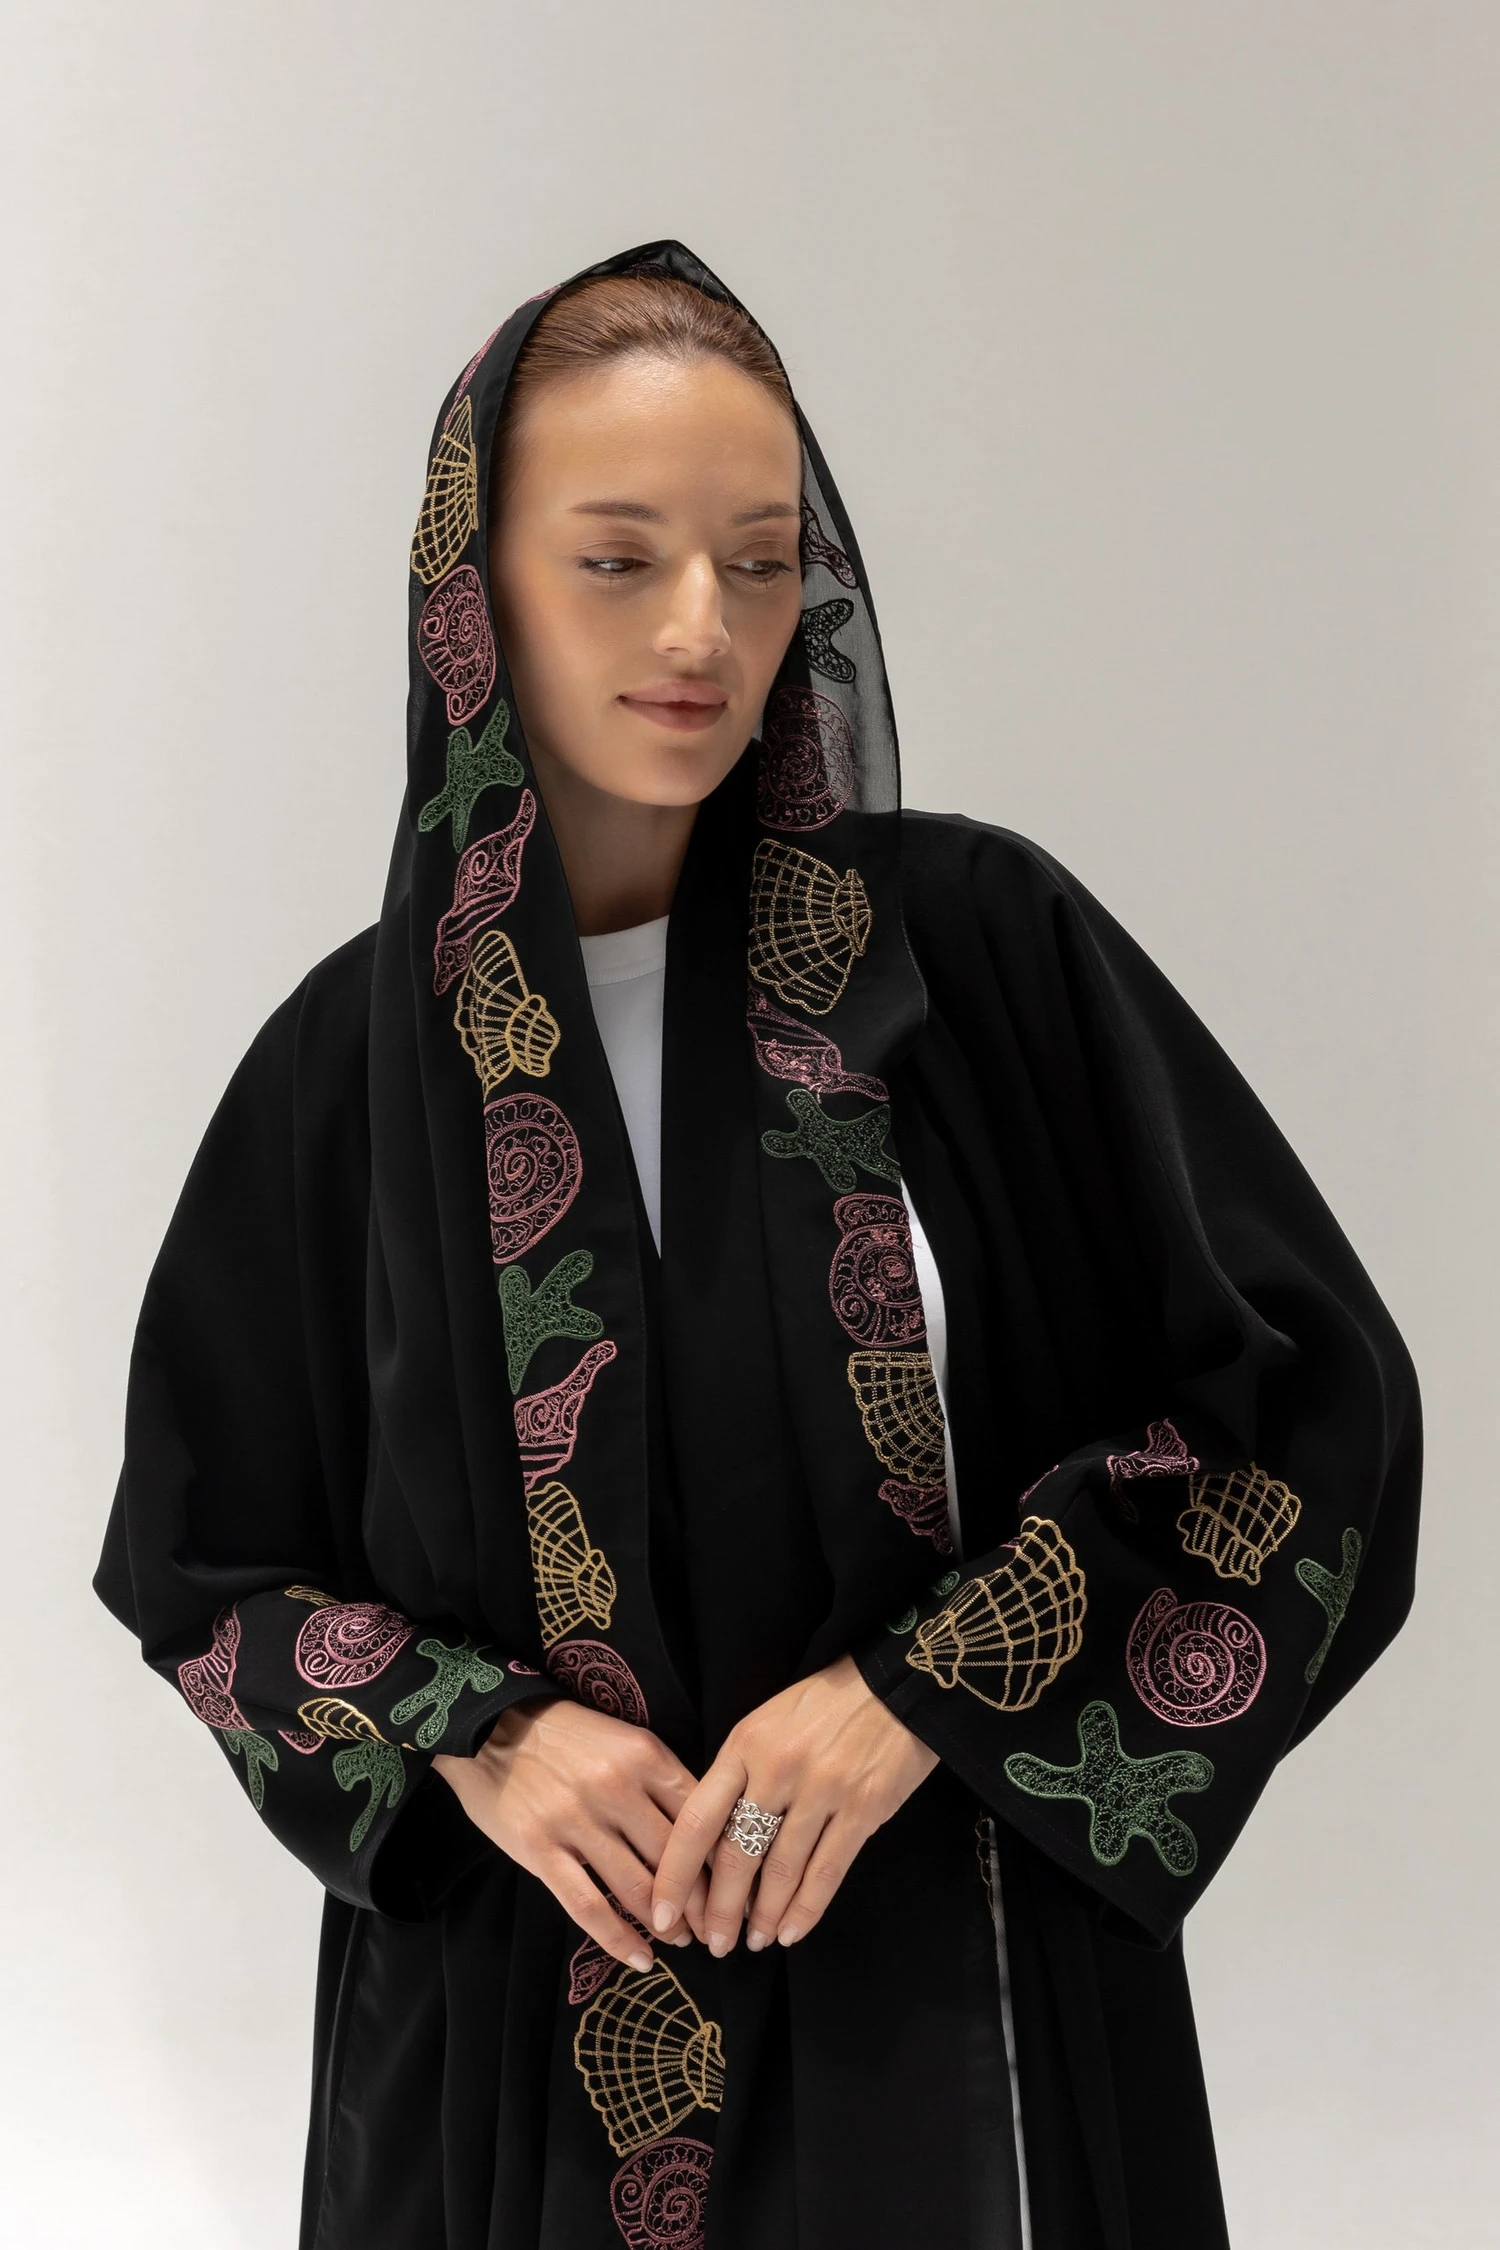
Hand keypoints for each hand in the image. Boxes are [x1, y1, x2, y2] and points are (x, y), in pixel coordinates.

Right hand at [433, 1698, 711, 1971]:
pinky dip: (619, 1939)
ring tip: (682, 1940)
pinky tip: (640, 1959)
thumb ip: (661, 1779)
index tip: (738, 1887)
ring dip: (667, 1924)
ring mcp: (577, 1820)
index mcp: (645, 1755)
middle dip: (700, 1901)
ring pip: (637, 1887)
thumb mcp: (624, 1739)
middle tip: (715, 1926)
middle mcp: (617, 1788)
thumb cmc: (566, 1734)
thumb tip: (704, 1831)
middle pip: (674, 1858)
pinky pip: (588, 1906)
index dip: (723, 1860)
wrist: (490, 1724)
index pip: (700, 1818)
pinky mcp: (540, 1849)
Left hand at [648, 1653, 939, 1956]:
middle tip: (713, 1944)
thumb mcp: (767, 1722)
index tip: (661, 1910)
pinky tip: (791, 1932)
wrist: (895, 1683)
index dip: (676, 1873)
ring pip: (781, 1872)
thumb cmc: (824, 1704)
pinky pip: (827, 1872)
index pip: (698, 1820)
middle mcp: (778, 1769)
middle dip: (719, 1910)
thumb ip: (739, 1772)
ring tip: (754, 1942)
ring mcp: (822, 1791)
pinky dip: (806, 1910)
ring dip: (763, 1917)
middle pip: (736, 1856)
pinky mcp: (863, 1809)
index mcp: (745, 1745)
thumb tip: (714, 1836)